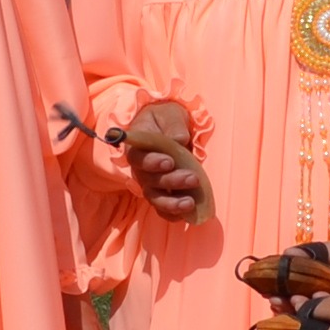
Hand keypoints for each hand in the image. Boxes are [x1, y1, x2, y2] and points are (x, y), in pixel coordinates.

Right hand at [117, 101, 208, 224]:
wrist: (167, 127)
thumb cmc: (165, 119)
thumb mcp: (170, 115)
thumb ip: (173, 125)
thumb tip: (179, 140)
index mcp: (138, 149)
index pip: (139, 159)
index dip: (152, 163)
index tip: (169, 162)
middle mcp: (141, 170)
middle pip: (149, 182)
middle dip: (171, 182)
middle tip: (192, 178)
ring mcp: (151, 185)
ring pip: (156, 199)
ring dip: (172, 203)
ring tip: (189, 203)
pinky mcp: (163, 194)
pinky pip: (163, 209)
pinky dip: (173, 214)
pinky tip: (187, 214)